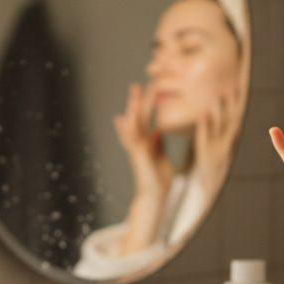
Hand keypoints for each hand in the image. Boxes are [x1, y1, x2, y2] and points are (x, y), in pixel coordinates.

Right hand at [113, 82, 173, 199]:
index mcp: (147, 142)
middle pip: (137, 118)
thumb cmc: (159, 181)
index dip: (148, 105)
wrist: (155, 198)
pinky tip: (121, 120)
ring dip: (133, 109)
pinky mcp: (137, 156)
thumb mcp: (162, 156)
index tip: (151, 90)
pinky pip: (130, 140)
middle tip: (137, 85)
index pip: (147, 119)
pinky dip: (126, 130)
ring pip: (133, 125)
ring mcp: (137, 149)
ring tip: (133, 94)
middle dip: (137, 102)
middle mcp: (140, 143)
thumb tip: (158, 130)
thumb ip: (159, 143)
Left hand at [194, 78, 245, 197]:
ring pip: (221, 128)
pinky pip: (205, 142)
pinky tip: (202, 116)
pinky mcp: (206, 159)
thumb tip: (214, 110)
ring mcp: (217, 151)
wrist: (204, 192)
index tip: (239, 83)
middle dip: (234, 102)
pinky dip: (205, 129)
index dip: (237, 101)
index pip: (236, 117)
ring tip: (221, 93)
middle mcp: (226, 144)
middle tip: (235, 82)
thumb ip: (217, 129)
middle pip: (232, 120)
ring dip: (221, 110)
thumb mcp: (216, 147)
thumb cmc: (210, 168)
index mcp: (229, 140)